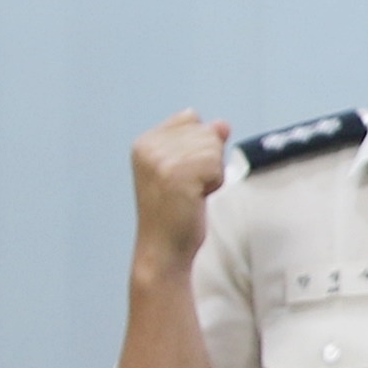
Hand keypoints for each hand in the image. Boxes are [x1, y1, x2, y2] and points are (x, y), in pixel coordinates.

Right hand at [130, 112, 229, 268]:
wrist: (163, 249)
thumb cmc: (177, 211)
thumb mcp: (187, 169)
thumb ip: (202, 142)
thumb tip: (222, 124)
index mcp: (145, 142)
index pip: (191, 118)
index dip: (199, 146)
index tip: (182, 174)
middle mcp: (148, 146)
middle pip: (206, 131)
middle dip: (208, 161)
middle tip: (188, 188)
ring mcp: (161, 160)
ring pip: (213, 147)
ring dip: (212, 174)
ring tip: (191, 193)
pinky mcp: (176, 174)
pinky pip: (215, 164)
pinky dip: (214, 183)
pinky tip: (196, 198)